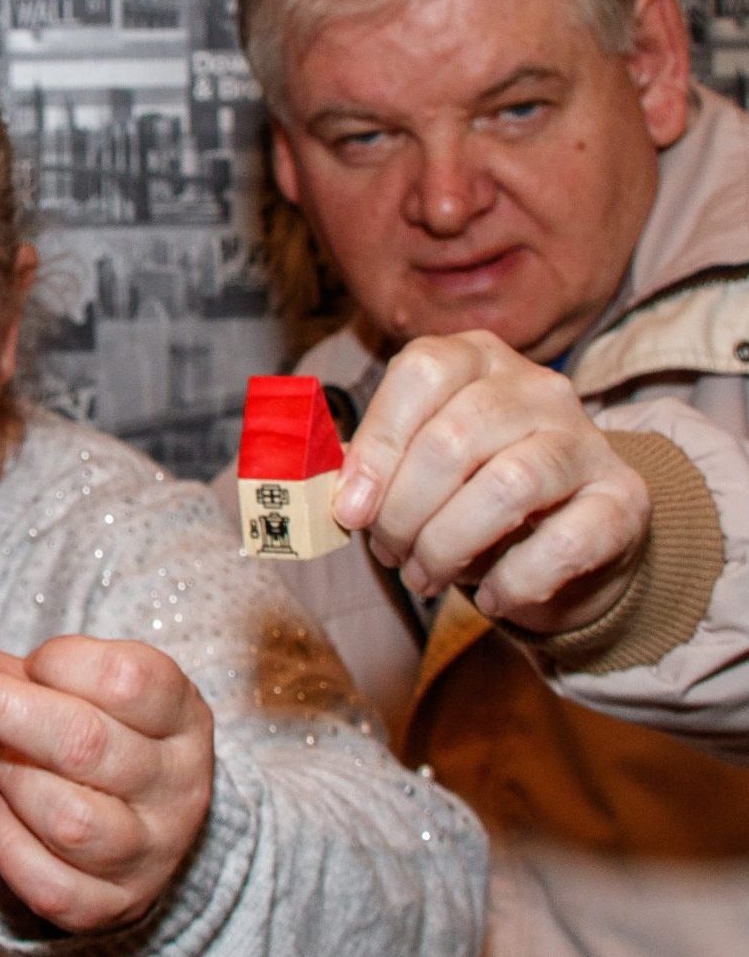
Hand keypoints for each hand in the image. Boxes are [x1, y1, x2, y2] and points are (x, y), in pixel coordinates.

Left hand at [0, 633, 214, 933]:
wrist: (143, 822)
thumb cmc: (100, 733)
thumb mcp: (76, 689)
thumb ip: (5, 667)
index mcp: (180, 716)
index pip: (125, 679)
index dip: (60, 662)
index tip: (29, 663)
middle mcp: (176, 786)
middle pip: (84, 743)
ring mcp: (152, 852)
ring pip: (67, 819)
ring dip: (9, 777)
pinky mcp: (116, 904)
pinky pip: (50, 885)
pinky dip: (4, 844)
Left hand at [335, 331, 648, 630]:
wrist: (573, 533)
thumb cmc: (472, 490)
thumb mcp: (417, 466)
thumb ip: (372, 468)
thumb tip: (333, 494)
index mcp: (477, 359)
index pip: (421, 373)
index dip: (377, 446)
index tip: (351, 510)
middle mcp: (539, 388)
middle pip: (452, 439)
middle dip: (404, 513)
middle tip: (391, 555)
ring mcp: (587, 441)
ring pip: (506, 487)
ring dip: (448, 546)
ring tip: (425, 576)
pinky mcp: (624, 500)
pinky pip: (564, 543)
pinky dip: (513, 581)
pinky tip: (491, 597)